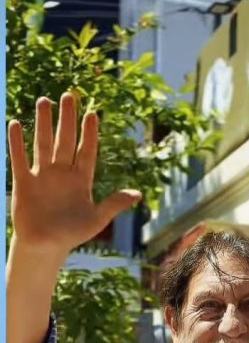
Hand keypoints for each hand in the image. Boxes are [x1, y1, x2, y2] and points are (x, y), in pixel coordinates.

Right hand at [8, 93, 141, 256]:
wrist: (46, 246)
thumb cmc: (73, 233)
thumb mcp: (98, 218)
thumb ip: (114, 204)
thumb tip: (138, 194)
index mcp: (82, 180)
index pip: (87, 151)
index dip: (90, 133)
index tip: (93, 113)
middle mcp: (62, 173)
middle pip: (66, 140)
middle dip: (67, 119)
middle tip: (68, 95)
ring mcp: (43, 176)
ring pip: (43, 143)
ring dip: (43, 123)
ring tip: (44, 101)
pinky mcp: (24, 183)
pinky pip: (20, 159)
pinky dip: (17, 143)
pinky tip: (15, 124)